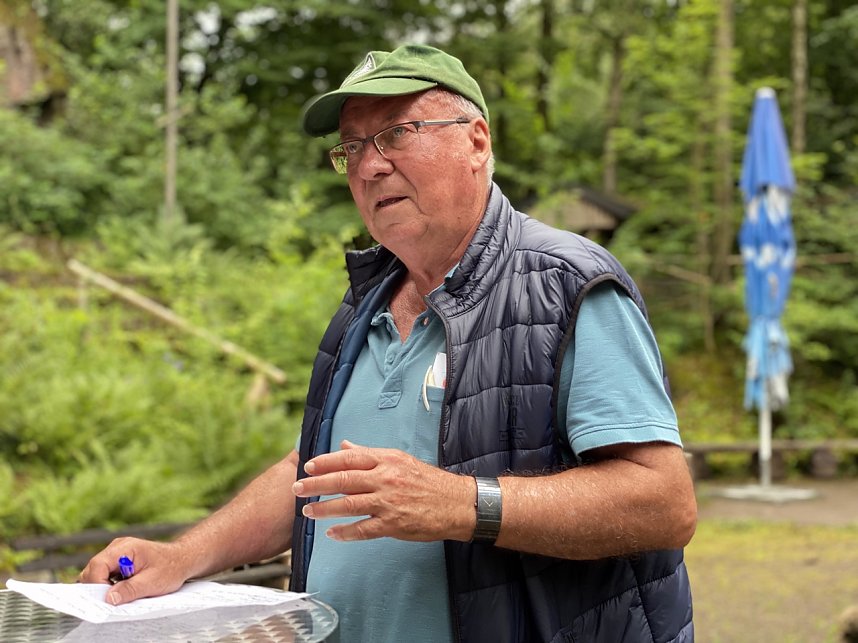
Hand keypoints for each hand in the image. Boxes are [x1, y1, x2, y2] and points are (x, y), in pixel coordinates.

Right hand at [78, 538, 192, 605]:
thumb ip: (130, 590)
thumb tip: (109, 599)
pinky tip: (123, 589)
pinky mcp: (118, 561)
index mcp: (124, 548)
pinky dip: (109, 584)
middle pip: (93, 569)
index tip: (106, 599)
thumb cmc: (171, 567)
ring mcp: (116, 553)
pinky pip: (105, 574)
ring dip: (104, 586)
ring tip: (121, 593)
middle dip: (99, 586)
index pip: (97, 565)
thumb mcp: (152, 582)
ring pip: (97, 573)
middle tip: (113, 599)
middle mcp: (117, 548)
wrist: (183, 559)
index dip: (97, 584)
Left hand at [292, 440, 474, 542]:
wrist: (457, 503)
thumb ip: (370, 455)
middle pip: (344, 480)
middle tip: (297, 488)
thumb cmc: (429, 481)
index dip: (325, 462)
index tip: (307, 466)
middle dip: (316, 484)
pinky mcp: (394, 524)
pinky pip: (364, 529)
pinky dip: (346, 532)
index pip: (349, 458)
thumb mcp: (400, 460)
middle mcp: (386, 478)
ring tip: (308, 511)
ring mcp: (389, 502)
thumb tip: (344, 446)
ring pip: (349, 504)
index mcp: (387, 460)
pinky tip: (332, 533)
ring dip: (325, 509)